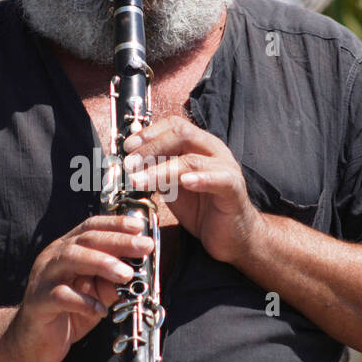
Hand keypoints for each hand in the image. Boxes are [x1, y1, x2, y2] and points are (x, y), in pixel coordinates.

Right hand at [7, 214, 153, 361]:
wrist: (34, 341)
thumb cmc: (67, 313)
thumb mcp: (96, 296)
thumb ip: (112, 284)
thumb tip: (135, 274)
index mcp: (67, 250)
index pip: (91, 228)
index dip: (115, 224)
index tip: (140, 227)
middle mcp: (54, 258)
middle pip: (85, 239)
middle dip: (117, 241)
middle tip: (143, 246)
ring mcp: (44, 278)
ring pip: (70, 258)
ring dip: (102, 263)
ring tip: (126, 274)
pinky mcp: (38, 301)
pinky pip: (61, 295)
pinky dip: (84, 301)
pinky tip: (101, 310)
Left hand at [123, 117, 258, 266]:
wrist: (232, 236)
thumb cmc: (204, 209)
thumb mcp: (172, 188)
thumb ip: (156, 173)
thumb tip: (130, 166)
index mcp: (199, 145)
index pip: (174, 126)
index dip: (149, 133)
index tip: (127, 147)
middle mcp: (214, 150)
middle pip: (182, 134)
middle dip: (151, 148)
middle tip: (130, 165)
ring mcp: (226, 167)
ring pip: (191, 160)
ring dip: (161, 169)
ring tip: (140, 181)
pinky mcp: (233, 188)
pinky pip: (218, 178)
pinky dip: (200, 179)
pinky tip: (185, 183)